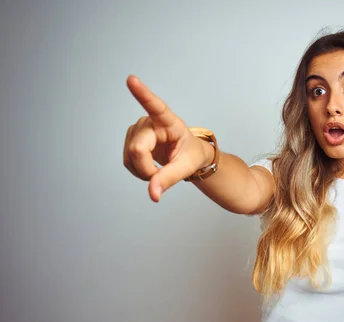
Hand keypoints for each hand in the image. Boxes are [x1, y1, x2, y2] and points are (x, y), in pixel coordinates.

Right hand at [123, 75, 212, 201]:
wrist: (188, 155)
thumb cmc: (191, 155)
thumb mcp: (187, 166)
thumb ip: (169, 178)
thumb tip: (153, 194)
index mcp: (168, 121)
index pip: (155, 106)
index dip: (142, 93)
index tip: (131, 80)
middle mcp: (149, 121)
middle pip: (137, 149)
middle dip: (147, 169)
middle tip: (162, 175)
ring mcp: (137, 129)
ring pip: (130, 157)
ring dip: (143, 171)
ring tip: (159, 169)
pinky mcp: (130, 139)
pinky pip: (127, 161)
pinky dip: (138, 171)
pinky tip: (150, 168)